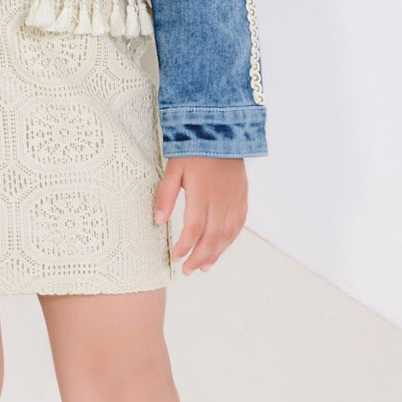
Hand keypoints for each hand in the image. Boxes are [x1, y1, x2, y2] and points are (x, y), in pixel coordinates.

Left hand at [152, 155, 247, 274]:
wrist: (220, 131)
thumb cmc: (193, 150)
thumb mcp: (173, 169)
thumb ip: (165, 195)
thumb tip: (158, 220)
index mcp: (202, 192)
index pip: (194, 228)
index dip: (185, 246)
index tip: (175, 257)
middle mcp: (221, 199)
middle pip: (212, 237)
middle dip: (199, 257)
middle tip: (188, 271)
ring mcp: (234, 198)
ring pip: (228, 234)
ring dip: (216, 253)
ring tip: (203, 267)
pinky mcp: (242, 196)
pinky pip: (239, 223)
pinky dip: (230, 239)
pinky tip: (221, 248)